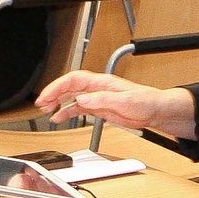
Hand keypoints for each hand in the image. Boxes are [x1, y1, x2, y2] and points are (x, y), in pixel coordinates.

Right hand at [35, 70, 197, 138]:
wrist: (157, 111)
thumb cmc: (147, 102)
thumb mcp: (126, 101)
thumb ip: (103, 100)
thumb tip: (83, 99)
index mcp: (102, 82)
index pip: (74, 79)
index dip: (58, 86)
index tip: (47, 96)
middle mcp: (98, 88)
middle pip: (69, 86)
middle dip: (53, 93)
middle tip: (41, 104)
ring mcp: (98, 98)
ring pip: (72, 97)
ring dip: (58, 102)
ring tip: (45, 110)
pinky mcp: (100, 108)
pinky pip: (79, 108)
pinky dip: (67, 111)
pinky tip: (59, 117)